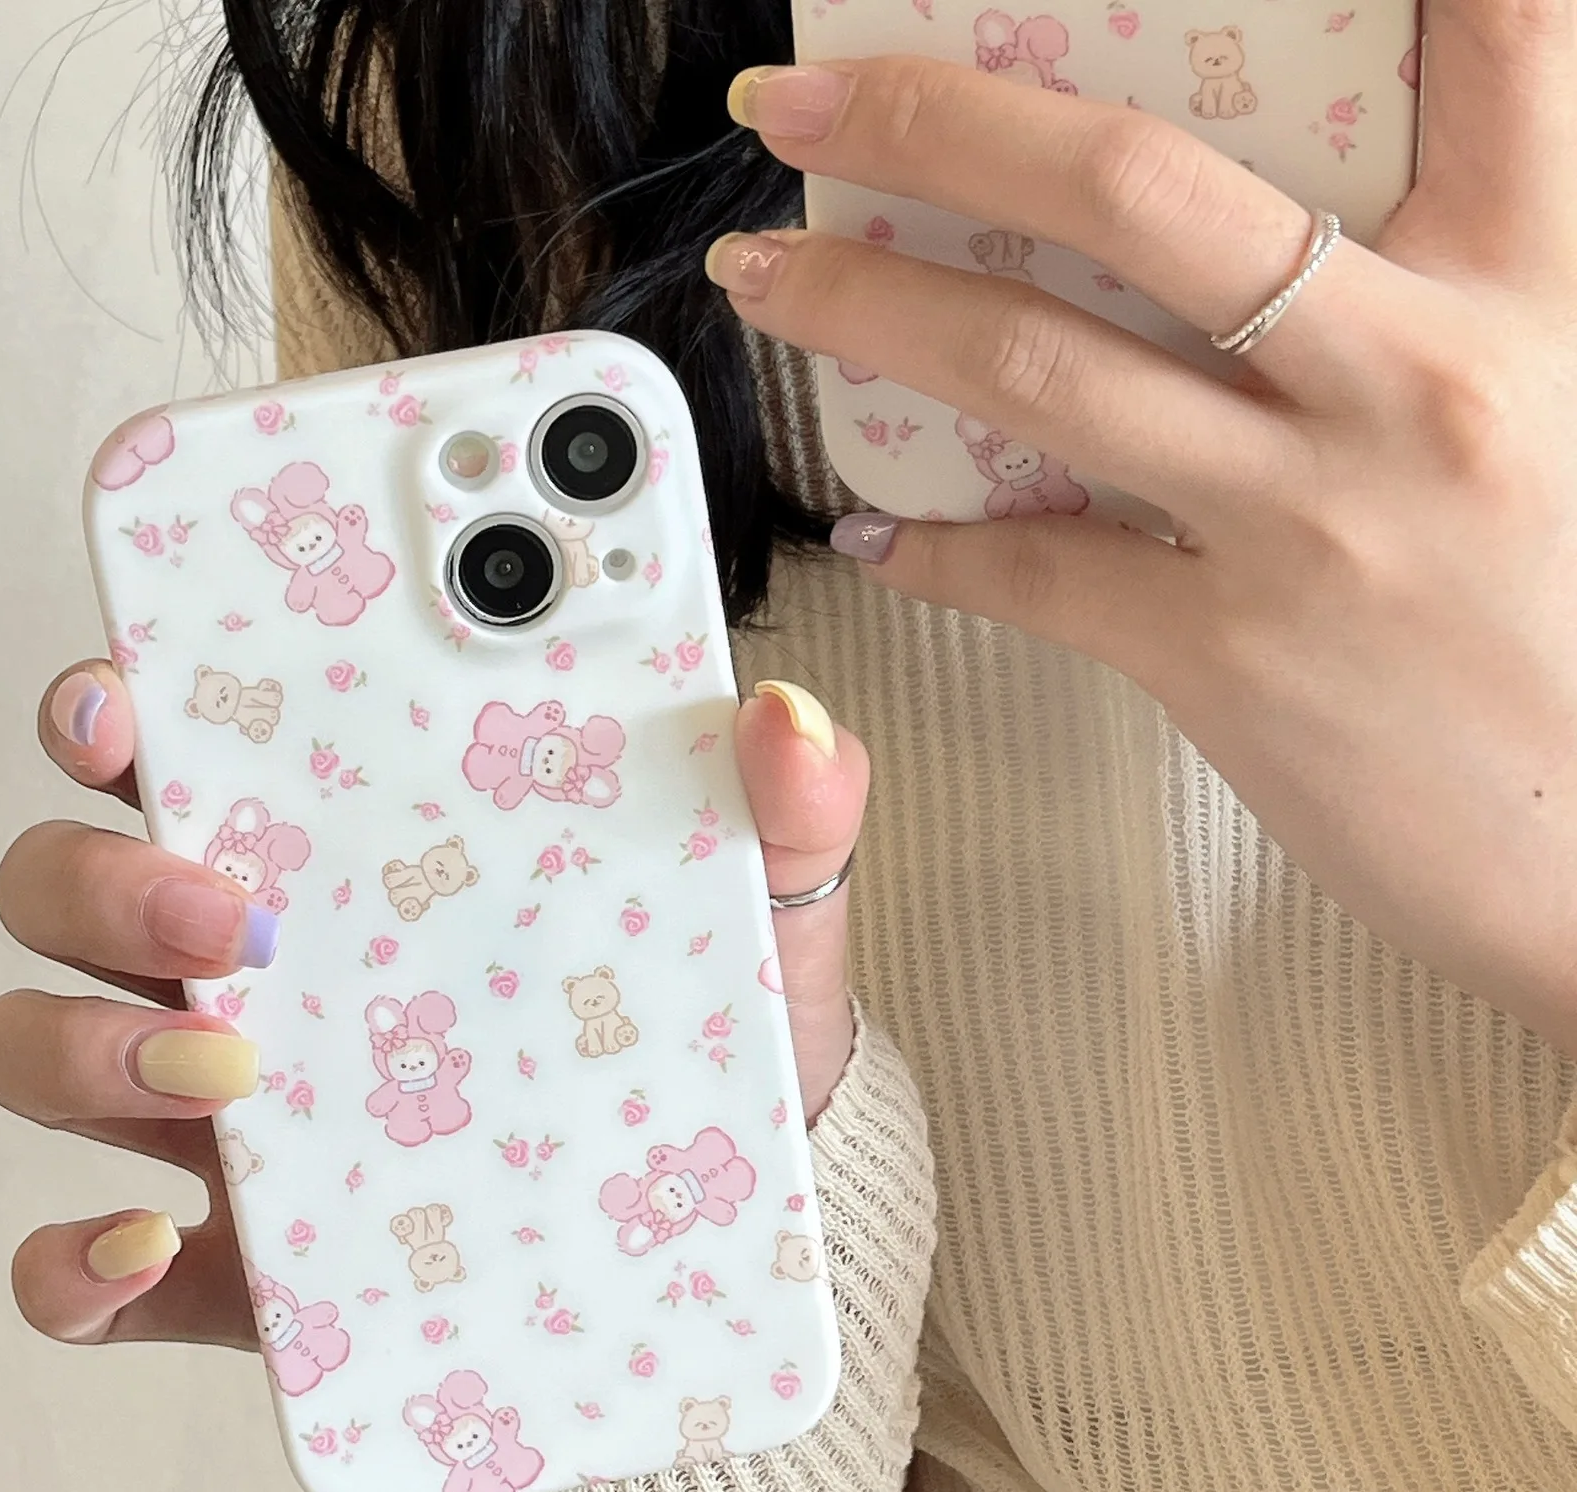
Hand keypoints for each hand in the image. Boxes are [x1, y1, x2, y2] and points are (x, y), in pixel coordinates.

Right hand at [0, 667, 868, 1350]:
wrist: (704, 1233)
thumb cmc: (691, 1035)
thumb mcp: (751, 919)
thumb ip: (783, 813)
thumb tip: (786, 721)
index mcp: (335, 854)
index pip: (180, 746)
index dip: (110, 709)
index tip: (122, 701)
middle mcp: (239, 973)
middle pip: (68, 885)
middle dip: (102, 880)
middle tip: (240, 919)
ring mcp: (218, 1121)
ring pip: (41, 1048)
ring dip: (80, 1051)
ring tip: (231, 1080)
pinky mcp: (228, 1267)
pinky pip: (79, 1269)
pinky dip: (71, 1265)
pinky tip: (145, 1250)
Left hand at [713, 4, 1576, 1057]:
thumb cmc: (1563, 621)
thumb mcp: (1553, 405)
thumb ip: (1429, 299)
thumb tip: (1248, 256)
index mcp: (1520, 285)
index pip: (1498, 35)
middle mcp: (1408, 376)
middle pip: (1142, 190)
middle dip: (943, 120)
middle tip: (805, 97)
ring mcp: (1307, 519)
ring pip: (1041, 367)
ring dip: (871, 309)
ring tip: (769, 277)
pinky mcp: (1227, 655)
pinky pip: (1036, 572)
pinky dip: (937, 549)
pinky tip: (875, 534)